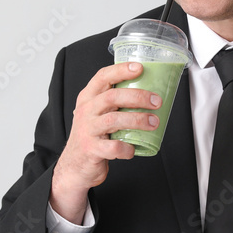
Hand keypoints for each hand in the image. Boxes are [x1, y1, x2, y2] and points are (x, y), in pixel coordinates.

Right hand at [50, 62, 160, 222]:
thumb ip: (115, 102)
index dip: (121, 70)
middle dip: (137, 96)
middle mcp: (86, 111)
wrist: (75, 165)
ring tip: (153, 123)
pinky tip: (133, 149)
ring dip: (137, 120)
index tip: (139, 68)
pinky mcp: (91, 149)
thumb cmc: (93, 135)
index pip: (102, 77)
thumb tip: (149, 93)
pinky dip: (127, 148)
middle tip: (156, 101)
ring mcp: (87, 130)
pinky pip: (112, 147)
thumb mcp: (97, 113)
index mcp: (88, 98)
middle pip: (112, 96)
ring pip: (113, 120)